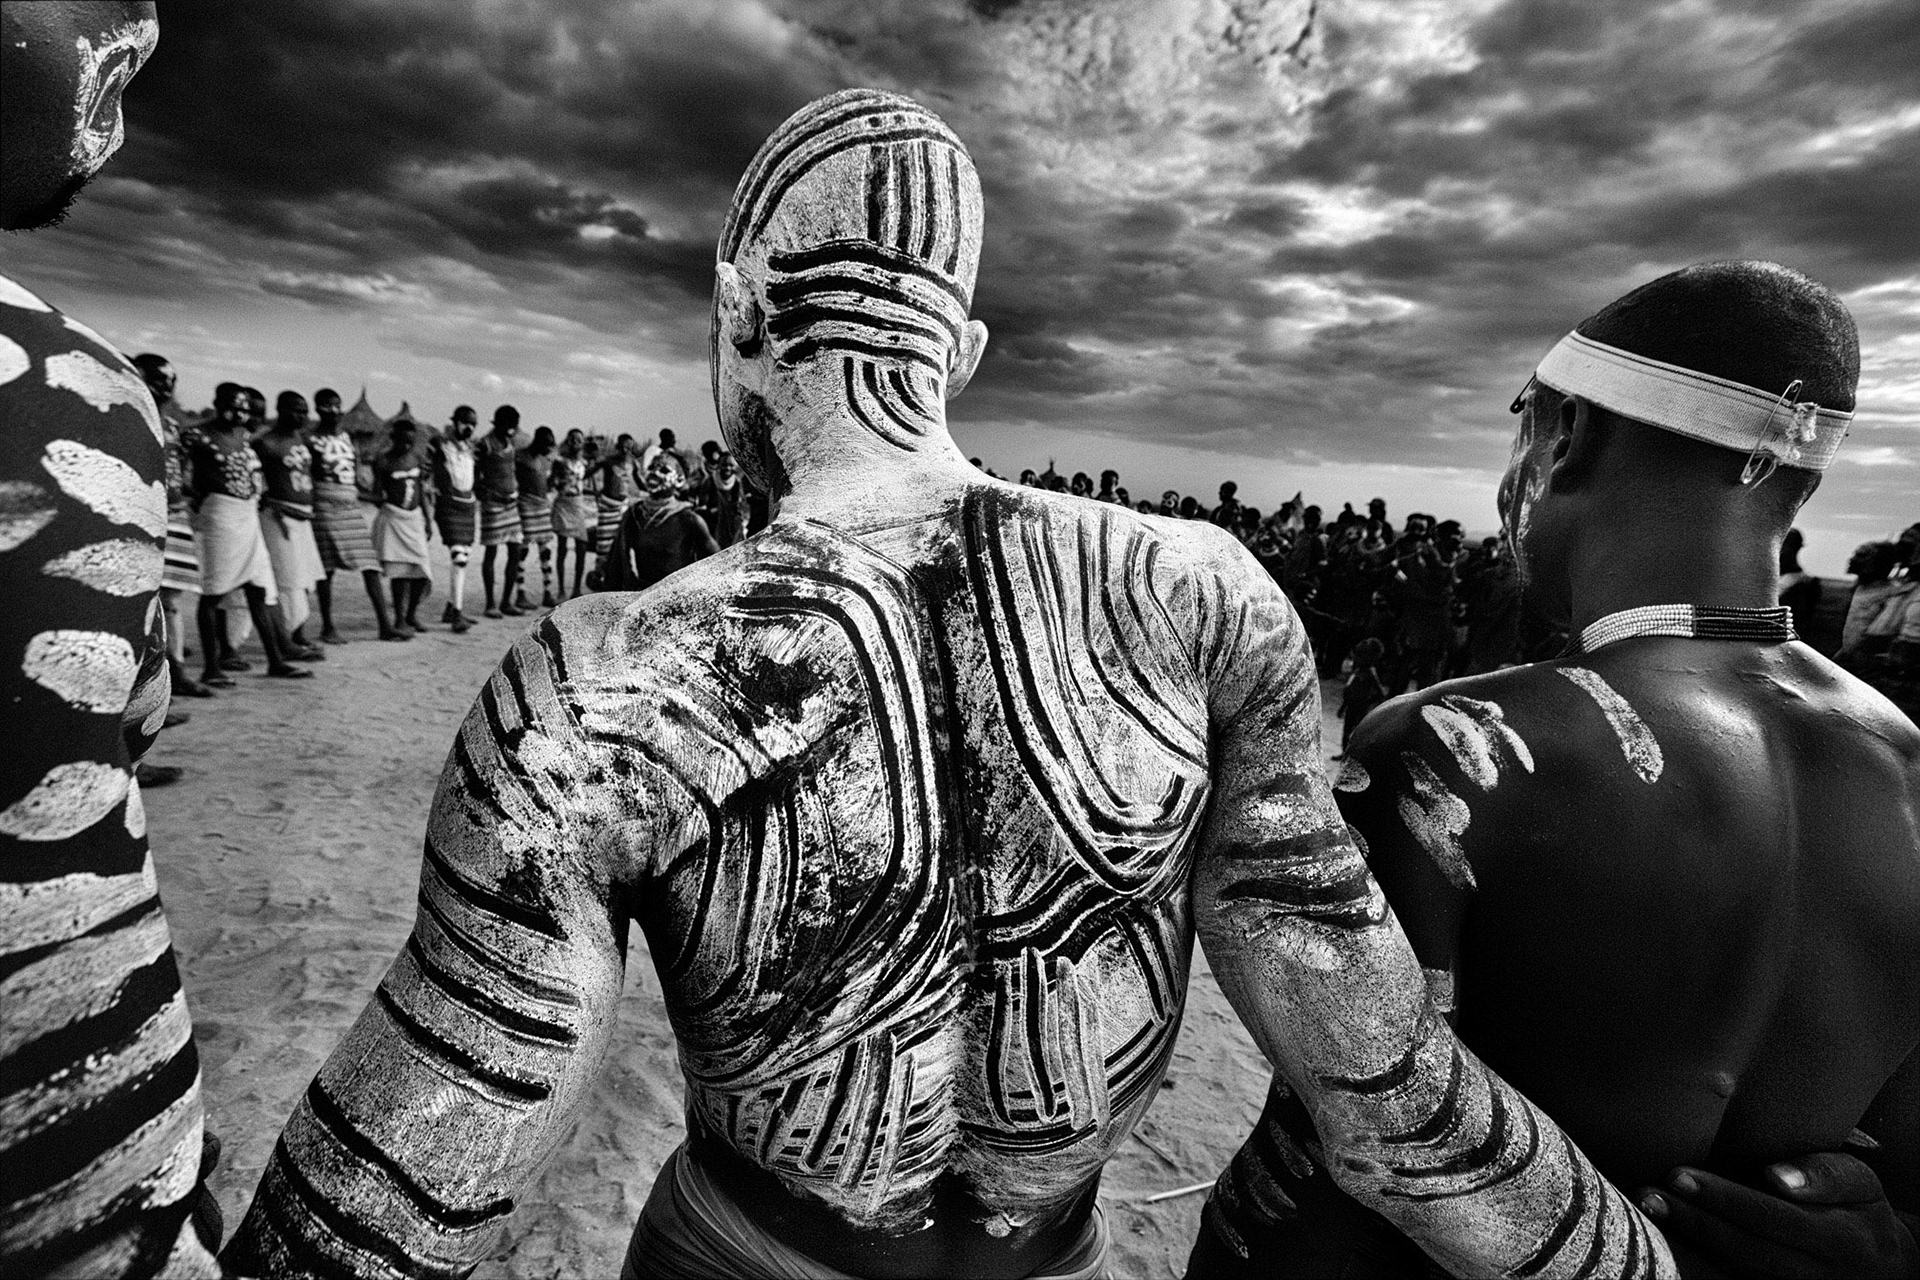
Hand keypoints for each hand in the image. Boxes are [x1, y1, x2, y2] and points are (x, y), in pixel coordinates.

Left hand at [1640, 1154, 1918, 1278]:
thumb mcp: (1860, 1183)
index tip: (1679, 1175)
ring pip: (1736, 1274)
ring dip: (1688, 1246)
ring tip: (1649, 1214)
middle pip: (1746, 1250)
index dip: (1724, 1198)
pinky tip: (1668, 1244)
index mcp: (1840, 1240)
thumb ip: (1824, 1174)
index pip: (1772, 1218)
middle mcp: (1818, 1275)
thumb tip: (1777, 1176)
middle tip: (1648, 1194)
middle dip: (1694, 1222)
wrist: (1885, 1268)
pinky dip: (1700, 1267)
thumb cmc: (1862, 1211)